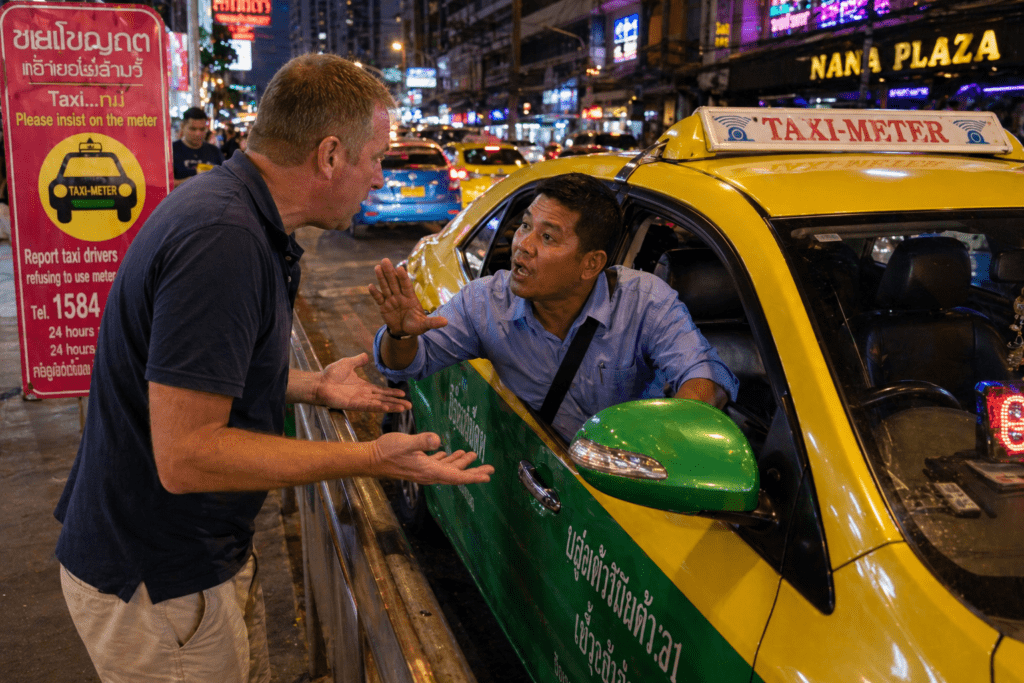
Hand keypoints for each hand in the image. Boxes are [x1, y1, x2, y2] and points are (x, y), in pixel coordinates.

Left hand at [316, 354, 411, 412]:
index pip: (382, 391)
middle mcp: (364, 395)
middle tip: (409, 405)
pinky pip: (368, 406)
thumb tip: (367, 356)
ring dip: (391, 406)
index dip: (392, 393)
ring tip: (403, 408)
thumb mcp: (348, 363)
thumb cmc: (330, 375)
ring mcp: (359, 401)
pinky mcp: (353, 405)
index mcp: (364, 387)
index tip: (403, 393)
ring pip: (379, 404)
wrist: (319, 383)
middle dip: (397, 402)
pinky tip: (387, 407)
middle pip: (384, 399)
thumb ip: (358, 360)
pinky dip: (378, 407)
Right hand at [368, 258, 447, 336]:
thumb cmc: (416, 326)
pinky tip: (370, 286)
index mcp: (410, 298)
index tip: (399, 268)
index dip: (403, 277)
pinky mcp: (383, 306)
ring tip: (377, 267)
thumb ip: (433, 322)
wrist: (404, 332)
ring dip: (381, 278)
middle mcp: (400, 296)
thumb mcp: (424, 325)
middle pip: (394, 282)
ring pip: (385, 287)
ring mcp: (391, 300)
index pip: (406, 286)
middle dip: (390, 272)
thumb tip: (446, 322)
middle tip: (385, 260)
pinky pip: (378, 298)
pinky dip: (374, 293)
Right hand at [370, 431, 493, 484]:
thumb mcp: (405, 443)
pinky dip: (447, 460)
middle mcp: (428, 473)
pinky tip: (451, 454)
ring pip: (447, 468)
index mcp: (429, 470)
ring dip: (461, 462)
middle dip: (473, 471)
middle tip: (490, 468)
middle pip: (456, 474)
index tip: (487, 476)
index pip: (456, 476)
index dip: (472, 476)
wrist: (370, 459)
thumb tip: (438, 440)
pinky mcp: (418, 465)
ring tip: (472, 454)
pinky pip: (437, 464)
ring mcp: (423, 470)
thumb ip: (422, 441)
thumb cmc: (386, 451)